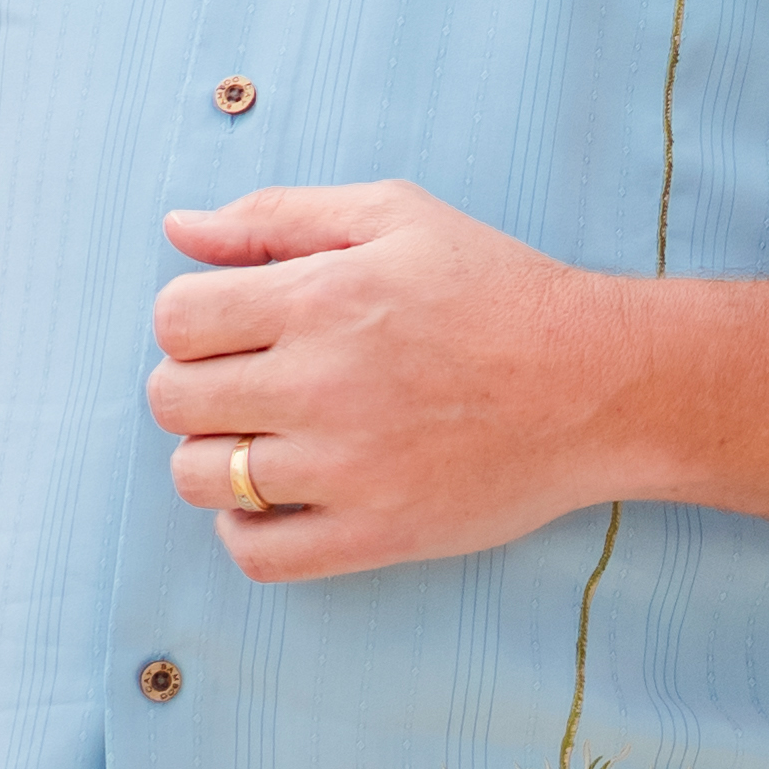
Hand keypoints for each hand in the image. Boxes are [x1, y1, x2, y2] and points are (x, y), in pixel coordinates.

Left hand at [148, 184, 614, 576]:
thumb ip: (279, 215)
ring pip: (201, 478)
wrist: (596, 384)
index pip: (175, 319)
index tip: (234, 328)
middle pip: (172, 400)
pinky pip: (255, 553)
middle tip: (251, 382)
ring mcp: (346, 468)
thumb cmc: (496, 289)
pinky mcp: (375, 534)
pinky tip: (278, 499)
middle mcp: (323, 384)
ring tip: (266, 439)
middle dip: (195, 385)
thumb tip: (179, 228)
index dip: (191, 322)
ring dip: (215, 458)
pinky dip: (244, 529)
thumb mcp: (396, 216)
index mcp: (321, 297)